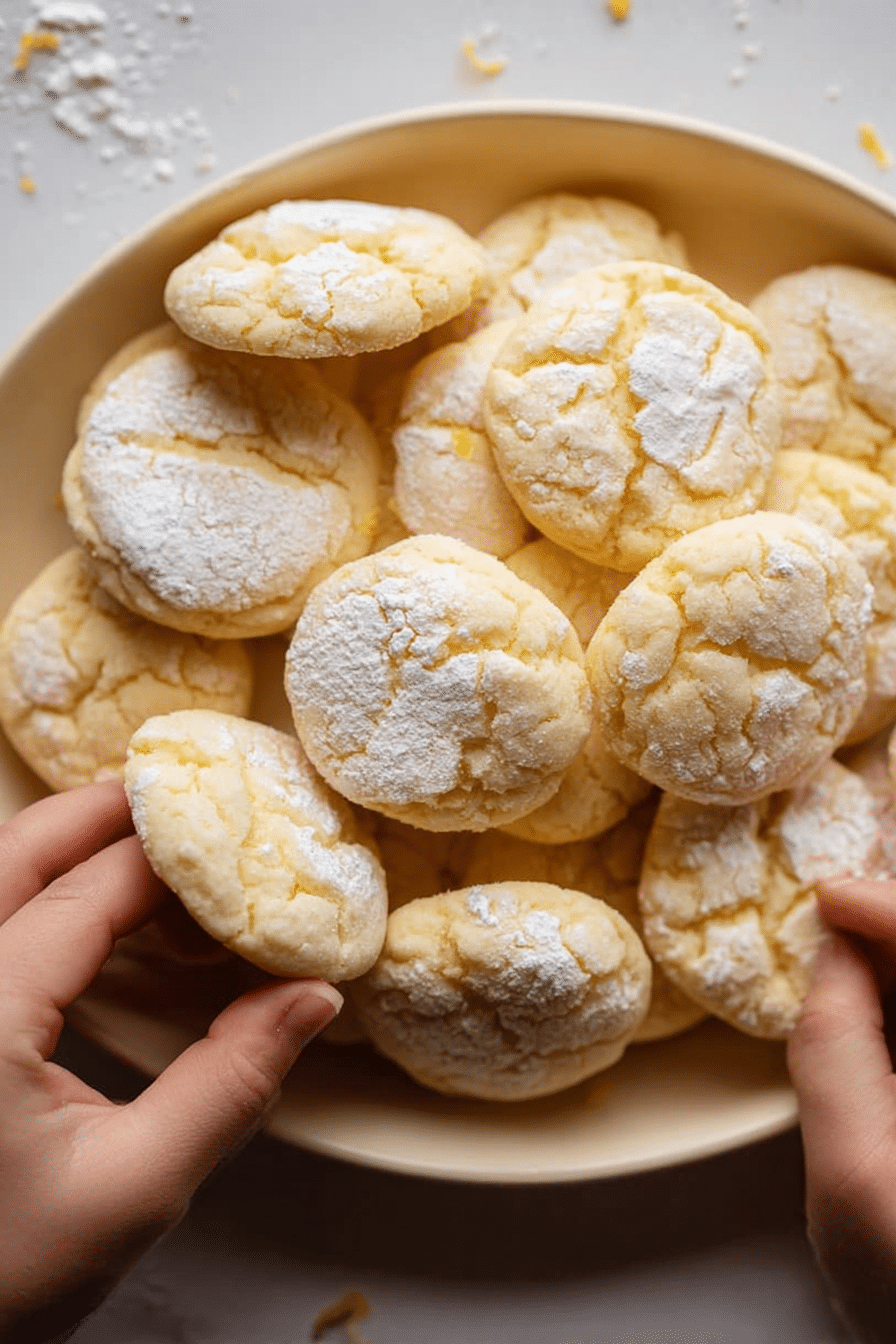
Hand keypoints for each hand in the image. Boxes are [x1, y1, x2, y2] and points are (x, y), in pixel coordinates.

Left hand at [0, 779, 341, 1343]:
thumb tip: (309, 998)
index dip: (165, 858)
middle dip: (97, 812)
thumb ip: (227, 1085)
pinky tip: (84, 914)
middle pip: (13, 851)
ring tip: (138, 838)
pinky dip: (36, 897)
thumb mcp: (129, 1191)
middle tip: (175, 791)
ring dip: (61, 847)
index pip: (85, 895)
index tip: (232, 836)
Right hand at [787, 874, 895, 1343]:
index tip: (828, 895)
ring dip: (890, 956)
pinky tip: (862, 995)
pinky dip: (895, 998)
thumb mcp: (854, 1180)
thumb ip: (835, 1054)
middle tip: (831, 907)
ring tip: (841, 938)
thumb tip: (830, 959)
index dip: (888, 908)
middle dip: (888, 923)